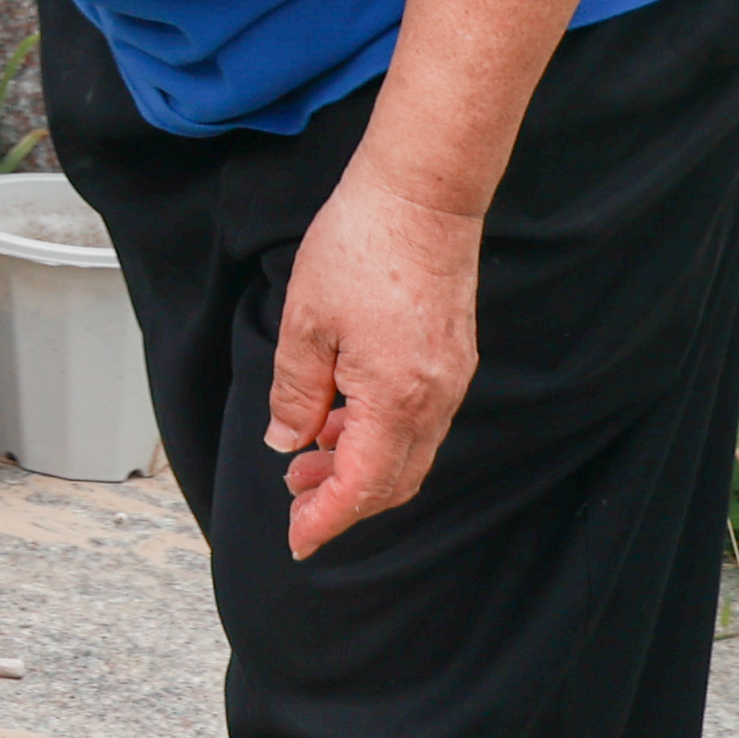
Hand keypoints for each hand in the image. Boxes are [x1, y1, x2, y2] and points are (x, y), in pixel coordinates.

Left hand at [260, 165, 482, 556]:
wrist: (422, 197)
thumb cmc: (360, 247)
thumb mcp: (305, 322)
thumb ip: (295, 391)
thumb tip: (286, 441)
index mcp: (396, 399)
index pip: (362, 486)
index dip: (327, 518)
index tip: (298, 540)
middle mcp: (434, 400)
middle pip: (392, 480)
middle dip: (341, 497)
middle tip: (294, 496)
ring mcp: (450, 380)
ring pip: (406, 452)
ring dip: (358, 464)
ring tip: (305, 454)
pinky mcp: (453, 359)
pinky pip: (417, 420)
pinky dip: (378, 433)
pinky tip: (340, 414)